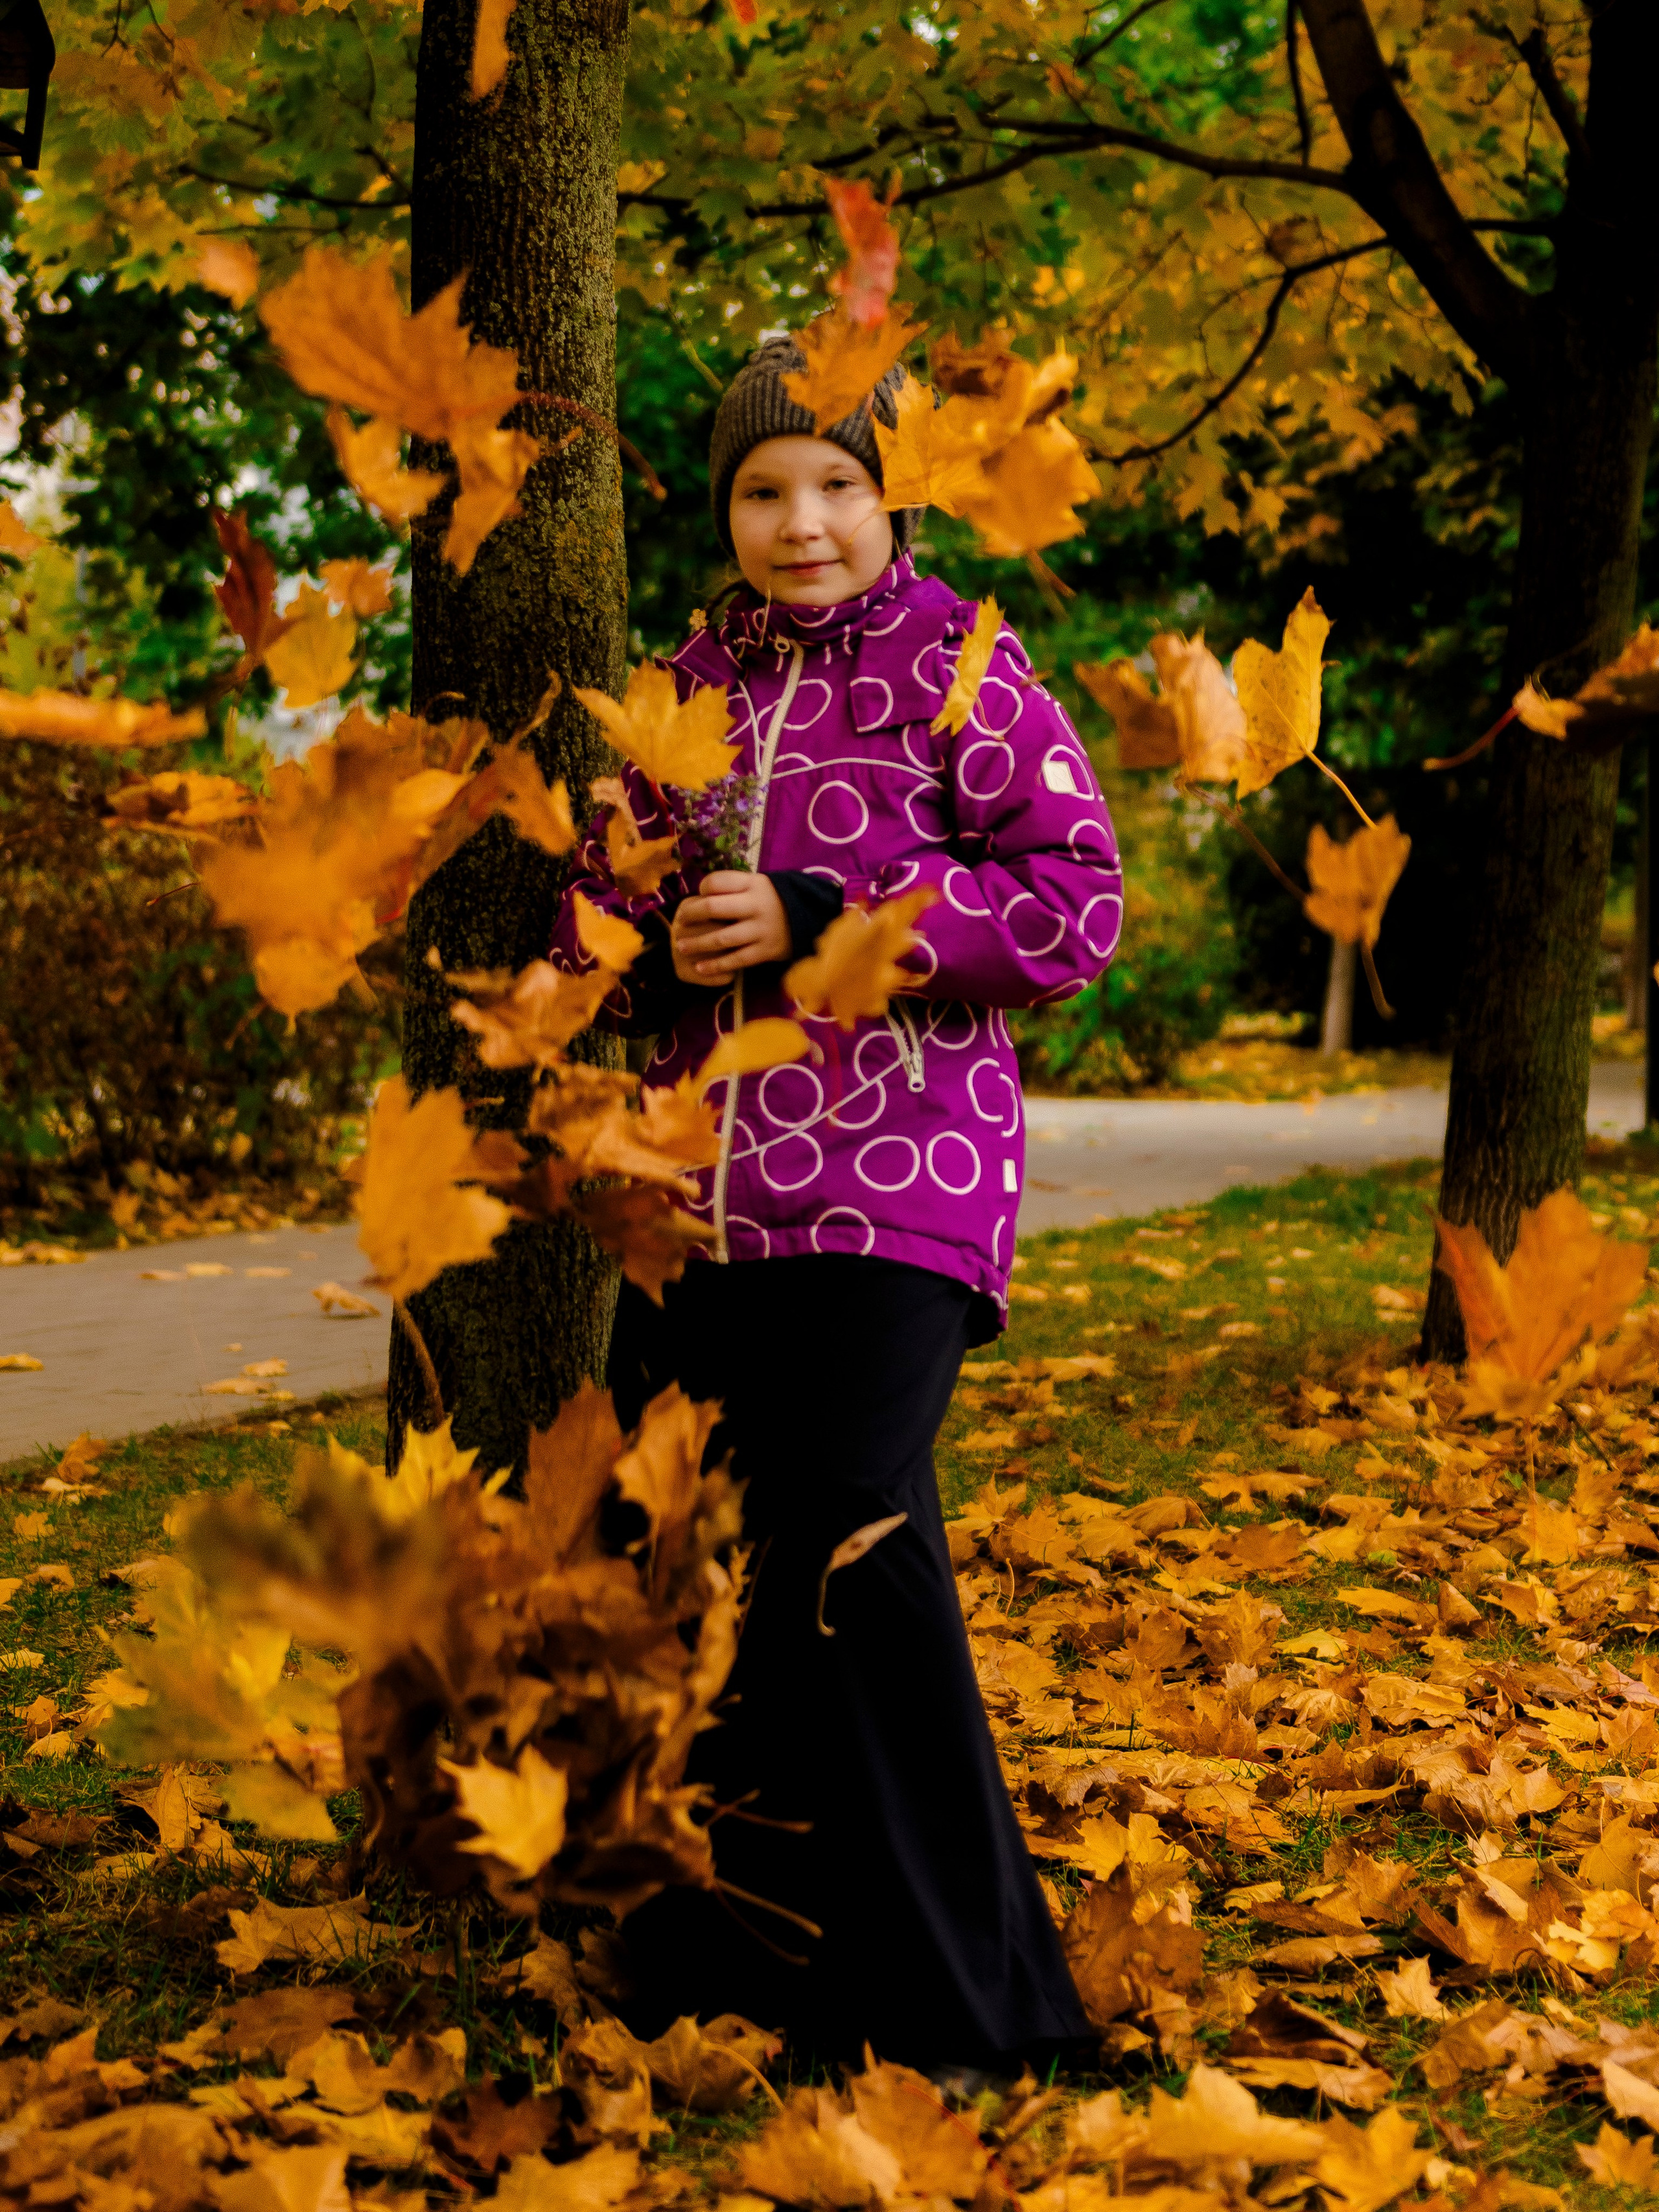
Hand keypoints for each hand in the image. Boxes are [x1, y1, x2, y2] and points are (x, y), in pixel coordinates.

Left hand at [672, 871, 790, 983]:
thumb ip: (733, 886)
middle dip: (691, 915)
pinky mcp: (765, 951)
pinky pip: (736, 960)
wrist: (809, 918)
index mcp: (752, 883)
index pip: (717, 882)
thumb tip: (700, 894)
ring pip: (722, 938)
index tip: (697, 897)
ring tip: (681, 947)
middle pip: (713, 908)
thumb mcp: (758, 884)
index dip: (701, 889)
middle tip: (680, 922)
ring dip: (698, 944)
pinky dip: (716, 966)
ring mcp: (761, 930)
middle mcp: (756, 905)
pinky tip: (700, 968)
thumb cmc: (773, 901)